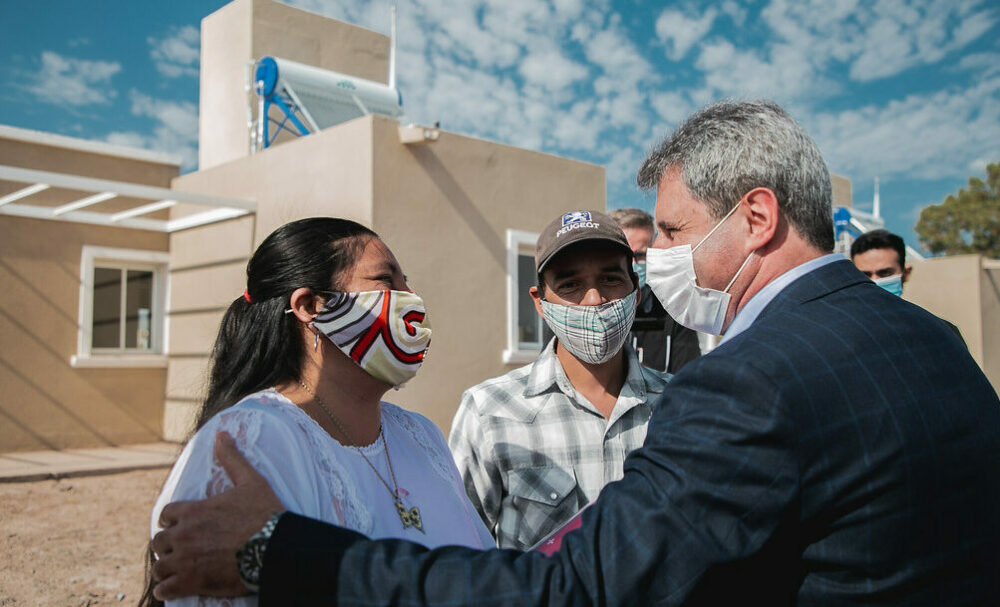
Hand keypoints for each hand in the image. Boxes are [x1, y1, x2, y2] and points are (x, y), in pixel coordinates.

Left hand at [151, 431, 284, 599]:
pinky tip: (172, 588)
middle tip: (179, 550)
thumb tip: (222, 434)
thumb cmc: (264, 514)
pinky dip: (167, 589)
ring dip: (165, 568)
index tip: (178, 526)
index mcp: (194, 511)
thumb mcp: (250, 481)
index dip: (171, 521)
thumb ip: (232, 459)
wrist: (275, 547)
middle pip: (159, 542)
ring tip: (173, 571)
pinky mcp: (192, 582)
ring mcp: (186, 560)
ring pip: (160, 567)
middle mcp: (185, 534)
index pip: (166, 515)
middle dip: (167, 546)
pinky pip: (165, 589)